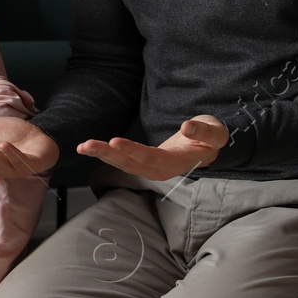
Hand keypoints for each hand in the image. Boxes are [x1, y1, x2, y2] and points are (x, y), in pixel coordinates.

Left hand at [77, 114, 228, 180]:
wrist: (208, 148)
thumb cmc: (212, 138)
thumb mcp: (215, 132)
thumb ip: (204, 131)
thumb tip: (187, 126)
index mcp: (178, 162)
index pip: (152, 158)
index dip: (133, 150)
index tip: (115, 141)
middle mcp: (162, 170)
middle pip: (132, 164)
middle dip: (108, 154)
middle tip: (87, 145)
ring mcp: (152, 169)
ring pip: (124, 164)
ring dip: (102, 155)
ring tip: (82, 146)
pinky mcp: (144, 164)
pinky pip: (123, 161)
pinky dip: (106, 154)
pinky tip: (88, 148)